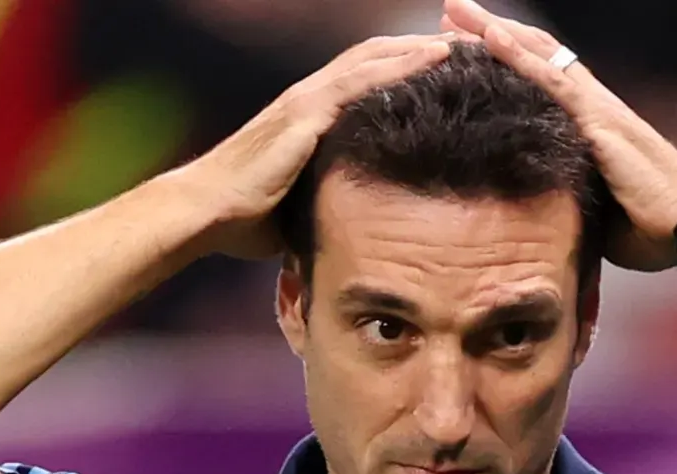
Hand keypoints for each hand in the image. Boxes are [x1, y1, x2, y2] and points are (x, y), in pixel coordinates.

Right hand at [170, 34, 455, 259]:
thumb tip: (360, 228)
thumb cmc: (244, 218)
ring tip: (466, 41)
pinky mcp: (306, 112)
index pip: (365, 77)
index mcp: (309, 114)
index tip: (446, 67)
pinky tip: (435, 57)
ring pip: (375, 58)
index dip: (404, 66)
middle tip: (469, 43)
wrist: (206, 212)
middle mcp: (310, 96)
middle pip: (377, 56)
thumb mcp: (302, 204)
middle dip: (421, 47)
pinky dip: (401, 64)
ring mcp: (308, 99)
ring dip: (421, 46)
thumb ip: (331, 198)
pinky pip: (362, 79)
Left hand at [438, 0, 676, 271]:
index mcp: (592, 124)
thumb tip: (534, 213)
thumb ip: (564, 196)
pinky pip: (552, 80)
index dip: (507, 59)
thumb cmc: (652, 226)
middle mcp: (593, 105)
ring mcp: (596, 108)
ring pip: (538, 55)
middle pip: (536, 55)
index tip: (467, 43)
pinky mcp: (599, 121)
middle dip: (491, 31)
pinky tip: (490, 37)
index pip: (543, 78)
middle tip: (452, 11)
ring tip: (456, 9)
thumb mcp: (594, 209)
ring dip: (495, 30)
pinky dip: (520, 56)